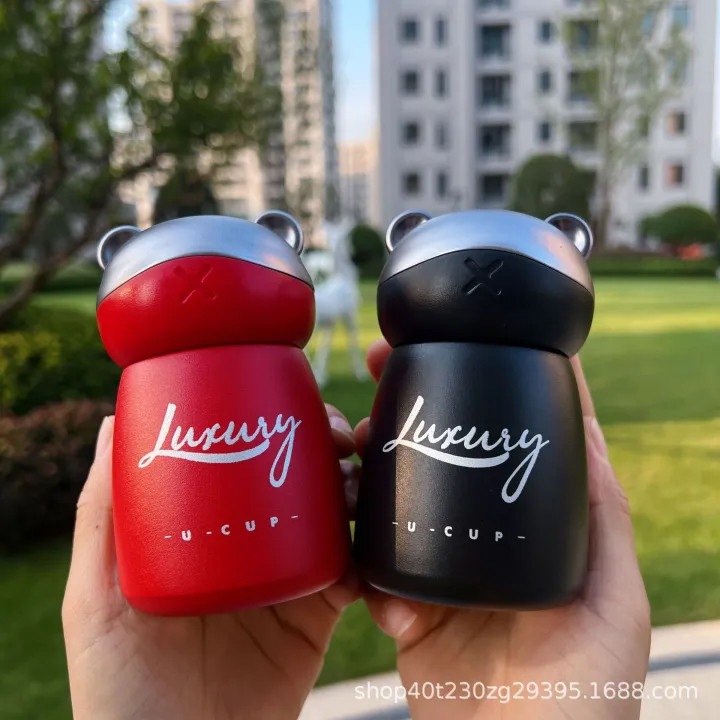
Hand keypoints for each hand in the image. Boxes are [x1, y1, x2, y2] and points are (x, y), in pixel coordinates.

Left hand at [62, 406, 357, 719]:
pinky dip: (368, 556)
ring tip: (359, 484)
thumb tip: (110, 424)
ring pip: (332, 519)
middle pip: (295, 482)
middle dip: (324, 449)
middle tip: (338, 438)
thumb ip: (100, 518)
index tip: (292, 405)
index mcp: (204, 533)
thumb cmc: (120, 689)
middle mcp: (248, 549)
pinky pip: (352, 576)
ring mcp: (284, 581)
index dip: (270, 426)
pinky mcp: (316, 619)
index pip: (242, 465)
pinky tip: (368, 545)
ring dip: (356, 491)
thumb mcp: (95, 599)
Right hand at [356, 340, 650, 719]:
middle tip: (379, 366)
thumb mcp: (612, 599)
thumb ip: (602, 517)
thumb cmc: (585, 695)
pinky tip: (365, 570)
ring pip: (395, 498)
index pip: (511, 442)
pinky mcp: (404, 607)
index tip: (461, 336)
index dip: (489, 384)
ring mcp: (441, 569)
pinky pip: (370, 564)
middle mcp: (484, 540)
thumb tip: (591, 426)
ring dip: (371, 471)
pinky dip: (361, 559)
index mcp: (532, 531)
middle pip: (443, 456)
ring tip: (354, 448)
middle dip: (411, 408)